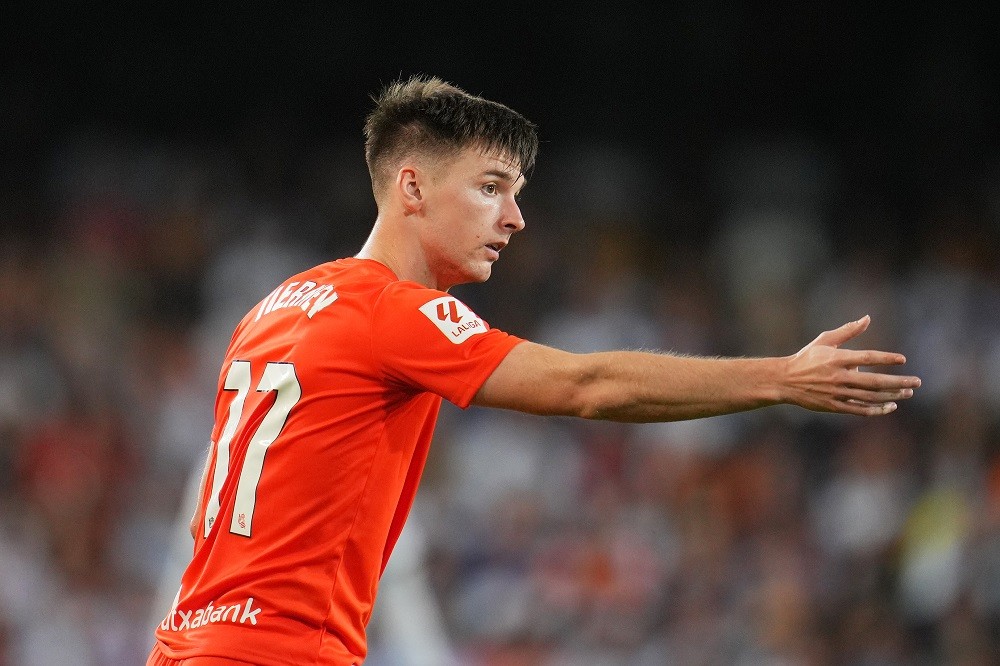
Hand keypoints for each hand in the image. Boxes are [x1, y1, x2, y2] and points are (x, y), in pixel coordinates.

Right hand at [783, 315, 920, 415]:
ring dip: (892, 396)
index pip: (868, 358)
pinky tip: (890, 406)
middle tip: (916, 382)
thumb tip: (868, 318)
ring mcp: (837, 393)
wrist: (785, 380)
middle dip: (898, 382)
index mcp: (837, 358)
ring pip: (870, 397)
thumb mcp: (825, 340)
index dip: (886, 358)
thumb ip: (848, 331)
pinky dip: (877, 409)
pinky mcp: (834, 406)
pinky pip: (860, 410)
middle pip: (875, 381)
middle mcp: (839, 377)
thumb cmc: (807, 358)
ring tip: (908, 393)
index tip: (903, 360)